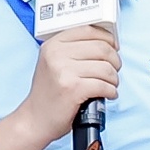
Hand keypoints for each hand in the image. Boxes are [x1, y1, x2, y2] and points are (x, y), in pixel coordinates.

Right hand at [20, 23, 120, 144]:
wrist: (35, 119)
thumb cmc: (50, 92)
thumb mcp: (54, 63)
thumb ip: (75, 49)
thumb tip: (108, 42)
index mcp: (53, 45)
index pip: (89, 30)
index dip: (108, 39)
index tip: (114, 48)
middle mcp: (56, 55)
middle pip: (102, 48)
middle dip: (115, 61)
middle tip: (113, 71)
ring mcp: (64, 71)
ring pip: (106, 68)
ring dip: (114, 79)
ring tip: (109, 85)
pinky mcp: (73, 88)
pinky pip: (105, 85)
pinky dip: (111, 92)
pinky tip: (107, 95)